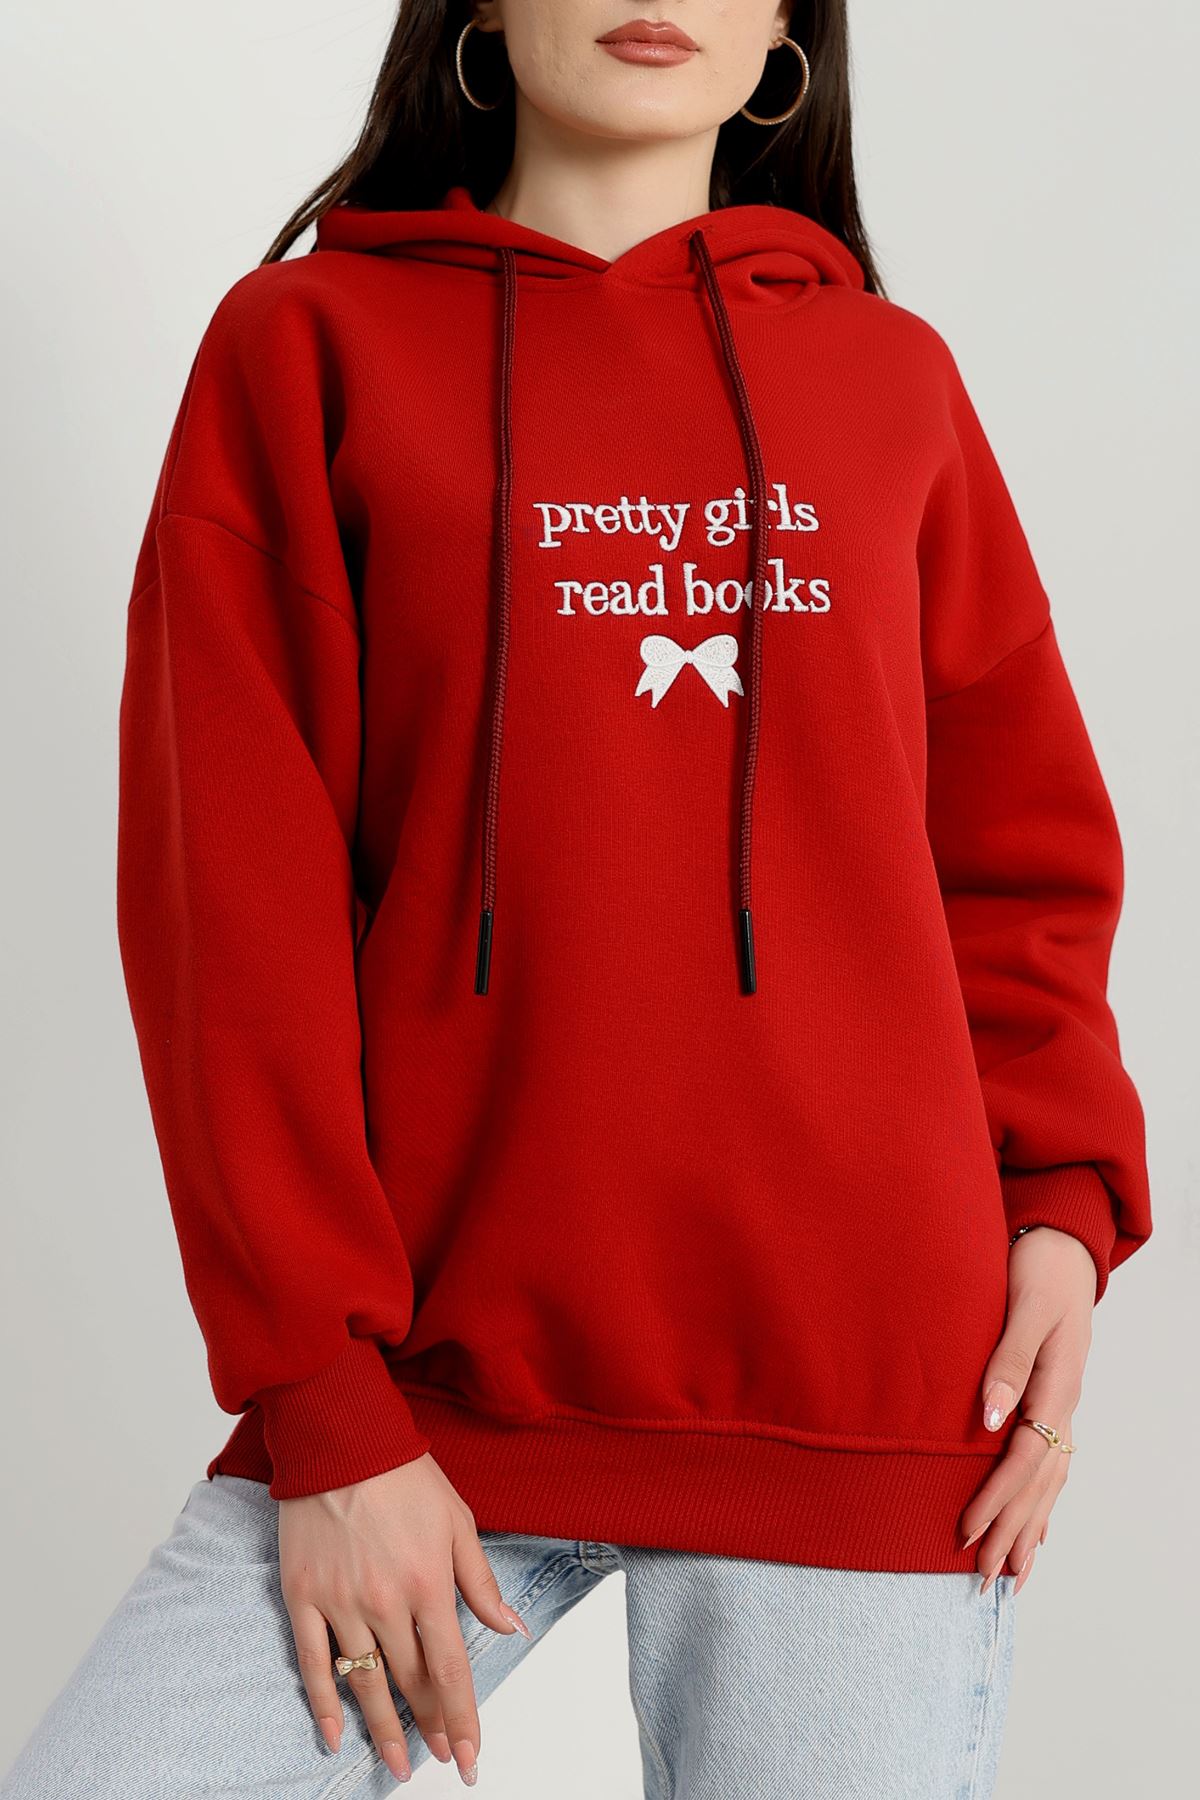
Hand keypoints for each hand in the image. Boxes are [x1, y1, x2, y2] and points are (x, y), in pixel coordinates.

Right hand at [279, 1451, 531, 1785]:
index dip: (463, 1718)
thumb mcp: (458, 1520)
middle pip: (411, 1682)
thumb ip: (480, 1581)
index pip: (451, 1670)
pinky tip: (335, 1736)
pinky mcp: (303, 1596)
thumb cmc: (404, 1474)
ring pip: (365, 1683)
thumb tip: (510, 1627)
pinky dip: (323, 1704)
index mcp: (428, 1583)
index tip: (472, 1754)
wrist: (341, 1439)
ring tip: (398, 1766)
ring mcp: (340, 1602)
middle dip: (430, 1726)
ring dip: (384, 1729)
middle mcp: (385, 1602)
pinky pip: (312, 1663)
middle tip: (444, 1760)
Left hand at [960, 1225, 1093, 1593]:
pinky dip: (1041, 1502)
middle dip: (1011, 1534)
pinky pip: (1049, 1465)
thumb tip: (988, 1419)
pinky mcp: (1052, 1400)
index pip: (1024, 1460)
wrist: (1061, 1247)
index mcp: (1055, 1389)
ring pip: (1048, 1482)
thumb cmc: (1037, 1271)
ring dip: (1028, 1529)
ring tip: (1013, 1577)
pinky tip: (1035, 1529)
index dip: (994, 1500)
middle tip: (984, 1582)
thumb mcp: (1022, 1309)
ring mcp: (1060, 1406)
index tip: (963, 1534)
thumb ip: (1006, 1361)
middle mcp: (1062, 1406)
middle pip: (1039, 1485)